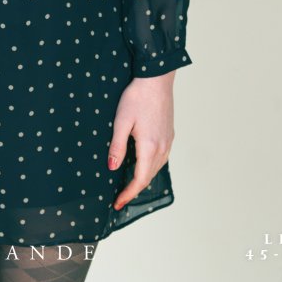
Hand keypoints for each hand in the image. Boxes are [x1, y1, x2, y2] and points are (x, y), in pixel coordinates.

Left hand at [108, 72, 174, 210]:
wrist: (156, 79)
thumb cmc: (137, 97)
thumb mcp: (121, 121)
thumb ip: (117, 146)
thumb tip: (112, 168)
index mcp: (150, 147)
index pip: (140, 180)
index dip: (128, 194)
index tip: (118, 203)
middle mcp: (162, 148)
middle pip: (149, 177)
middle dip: (134, 189)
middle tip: (120, 197)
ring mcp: (168, 141)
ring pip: (156, 168)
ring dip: (143, 178)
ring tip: (128, 184)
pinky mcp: (169, 134)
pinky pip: (161, 158)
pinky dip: (150, 167)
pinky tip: (142, 163)